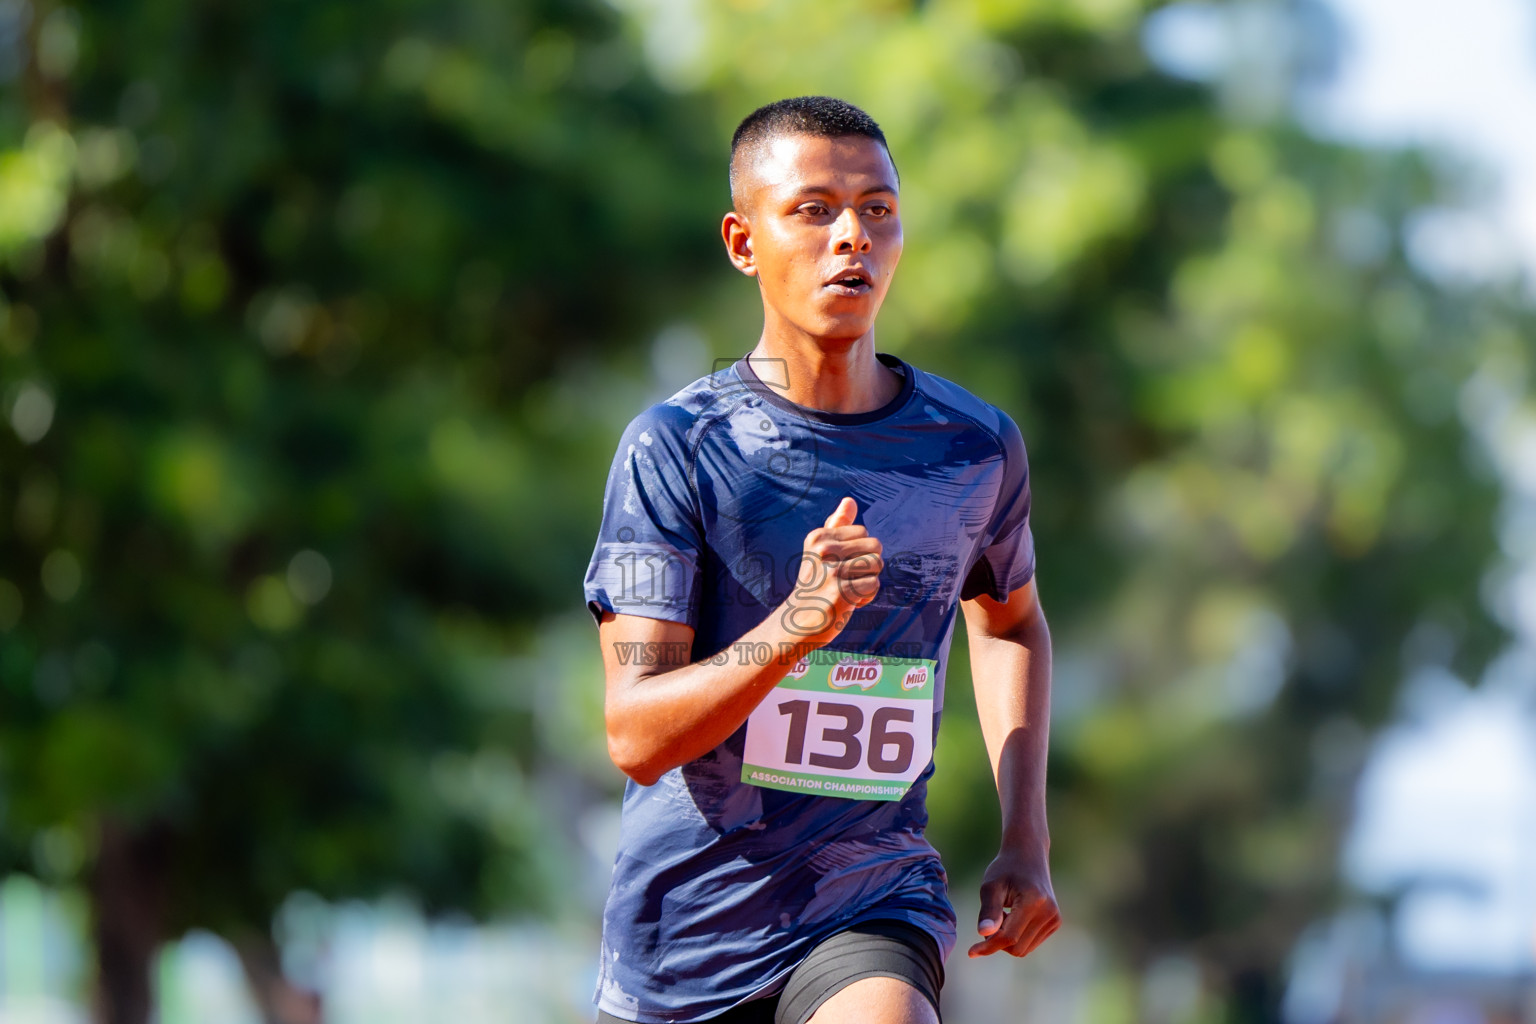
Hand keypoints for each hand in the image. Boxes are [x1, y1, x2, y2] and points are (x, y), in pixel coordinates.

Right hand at [782, 497, 882, 640]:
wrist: (796, 622)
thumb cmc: (815, 585)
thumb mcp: (820, 551)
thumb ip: (836, 526)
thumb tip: (849, 500)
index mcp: (818, 537)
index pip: (864, 532)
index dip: (859, 552)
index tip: (839, 566)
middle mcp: (823, 550)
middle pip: (875, 547)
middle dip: (868, 566)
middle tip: (846, 580)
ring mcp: (831, 571)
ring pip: (877, 566)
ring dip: (868, 582)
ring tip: (847, 590)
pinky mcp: (841, 593)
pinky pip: (874, 585)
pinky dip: (866, 597)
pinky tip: (848, 603)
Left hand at [967, 845, 1059, 957]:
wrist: (1028, 855)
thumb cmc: (1005, 868)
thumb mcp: (991, 886)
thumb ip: (988, 910)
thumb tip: (983, 933)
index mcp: (1034, 902)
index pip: (1009, 937)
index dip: (988, 946)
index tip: (971, 952)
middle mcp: (1049, 913)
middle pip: (1017, 948)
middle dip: (998, 941)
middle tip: (991, 919)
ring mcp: (1054, 919)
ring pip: (1024, 949)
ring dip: (1007, 939)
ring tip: (1004, 914)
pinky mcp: (1055, 922)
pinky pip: (1031, 943)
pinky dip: (1017, 936)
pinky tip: (1014, 917)